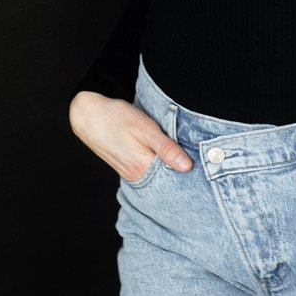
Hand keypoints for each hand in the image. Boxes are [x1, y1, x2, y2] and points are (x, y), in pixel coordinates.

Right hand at [69, 91, 192, 181]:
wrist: (88, 115)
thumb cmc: (117, 117)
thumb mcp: (145, 128)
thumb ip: (166, 148)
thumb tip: (187, 167)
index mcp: (143, 168)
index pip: (175, 179)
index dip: (192, 172)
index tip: (207, 163)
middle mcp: (137, 176)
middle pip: (168, 180)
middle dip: (183, 172)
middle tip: (201, 158)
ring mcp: (131, 174)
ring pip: (159, 176)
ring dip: (172, 168)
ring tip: (186, 156)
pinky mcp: (128, 168)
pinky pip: (150, 172)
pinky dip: (161, 166)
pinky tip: (168, 157)